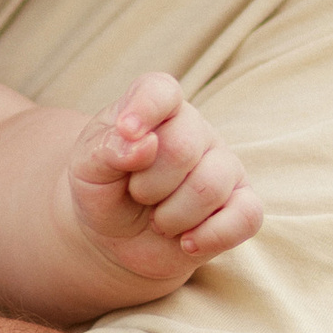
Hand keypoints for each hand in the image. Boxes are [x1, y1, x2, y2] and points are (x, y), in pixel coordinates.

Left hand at [67, 75, 261, 294]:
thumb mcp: (86, 169)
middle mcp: (196, 130)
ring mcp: (224, 167)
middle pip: (182, 149)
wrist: (116, 238)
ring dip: (171, 217)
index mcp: (157, 108)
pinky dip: (210, 237)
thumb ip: (107, 149)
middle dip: (148, 185)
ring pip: (210, 187)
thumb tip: (144, 144)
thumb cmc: (104, 190)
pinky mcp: (241, 206)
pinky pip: (246, 217)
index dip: (145, 109)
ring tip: (158, 220)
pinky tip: (186, 242)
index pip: (160, 91)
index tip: (125, 131)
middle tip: (137, 195)